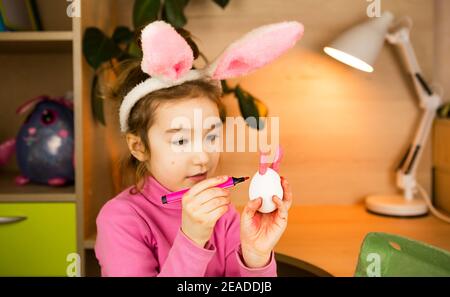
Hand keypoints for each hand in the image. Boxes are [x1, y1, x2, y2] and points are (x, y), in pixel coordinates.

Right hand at [181, 175, 230, 247]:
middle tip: (227, 192)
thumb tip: (222, 181)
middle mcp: (191, 204)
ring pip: (218, 201)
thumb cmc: (195, 215)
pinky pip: (221, 210)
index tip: (226, 178)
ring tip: (227, 200)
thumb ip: (204, 192)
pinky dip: (226, 207)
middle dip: (223, 191)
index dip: (216, 180)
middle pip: (212, 192)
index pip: (204, 184)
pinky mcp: (206, 221)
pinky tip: (225, 207)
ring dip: (226, 199)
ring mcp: (198, 213)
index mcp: (187, 197)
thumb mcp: (193, 202)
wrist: (191, 234)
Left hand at [240, 146, 292, 267]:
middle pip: (281, 191)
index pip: (269, 189)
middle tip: (279, 172)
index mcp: (265, 204)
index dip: (271, 180)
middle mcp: (273, 207)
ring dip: (285, 189)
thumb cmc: (248, 230)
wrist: (252, 246)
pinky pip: (283, 209)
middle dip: (282, 182)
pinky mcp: (282, 221)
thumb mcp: (245, 215)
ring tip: (282, 181)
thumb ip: (250, 205)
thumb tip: (259, 198)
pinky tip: (275, 198)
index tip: (271, 168)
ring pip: (286, 198)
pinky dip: (280, 202)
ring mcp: (279, 214)